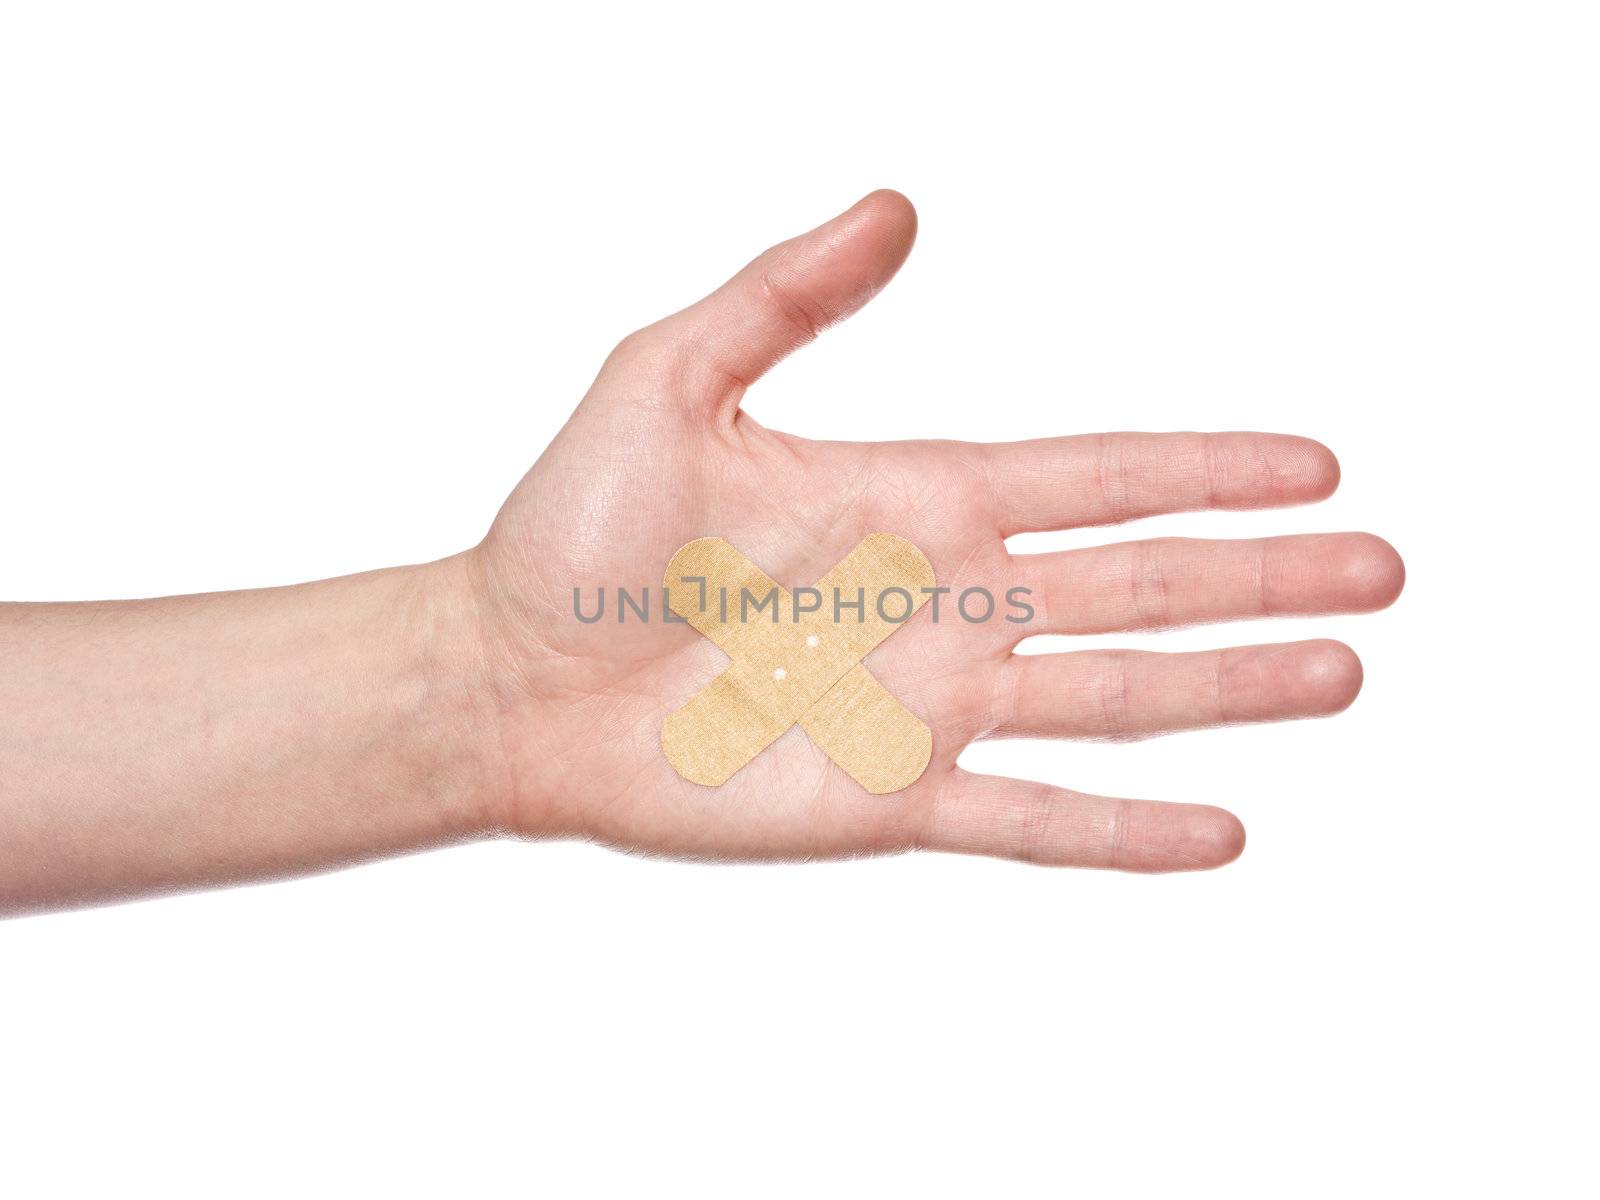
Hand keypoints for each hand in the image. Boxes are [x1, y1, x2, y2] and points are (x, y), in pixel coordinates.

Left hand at [467, 191, 1403, 871]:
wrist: (508, 680)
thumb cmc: (571, 530)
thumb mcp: (670, 376)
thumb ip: (787, 295)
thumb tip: (897, 205)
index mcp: (916, 496)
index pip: (1097, 475)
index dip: (1206, 469)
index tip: (1314, 462)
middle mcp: (946, 601)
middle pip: (1141, 582)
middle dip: (1264, 575)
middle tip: (1384, 569)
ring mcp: (928, 707)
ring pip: (1116, 695)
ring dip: (1232, 687)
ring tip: (1342, 675)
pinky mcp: (889, 801)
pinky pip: (1032, 819)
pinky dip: (1126, 831)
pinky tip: (1221, 831)